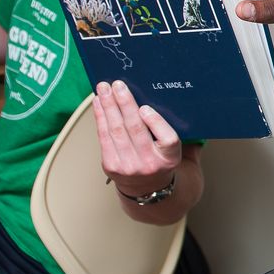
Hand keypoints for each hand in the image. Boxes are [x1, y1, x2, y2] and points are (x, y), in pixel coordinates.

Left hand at [93, 81, 180, 199]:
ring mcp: (128, 166)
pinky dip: (100, 117)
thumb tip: (171, 101)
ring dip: (108, 106)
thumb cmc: (161, 159)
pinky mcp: (111, 166)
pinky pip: (104, 137)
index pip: (167, 139)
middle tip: (118, 85)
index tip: (145, 108)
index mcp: (170, 158)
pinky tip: (99, 103)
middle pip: (136, 130)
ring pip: (116, 131)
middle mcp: (149, 164)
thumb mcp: (174, 150)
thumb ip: (175, 131)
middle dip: (125, 104)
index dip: (155, 122)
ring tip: (104, 88)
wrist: (147, 188)